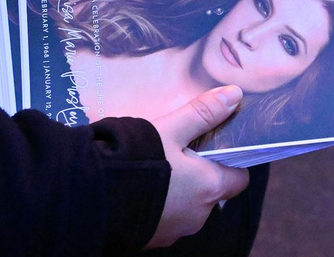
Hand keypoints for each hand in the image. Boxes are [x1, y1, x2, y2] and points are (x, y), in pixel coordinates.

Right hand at [145, 86, 249, 248]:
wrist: (95, 197)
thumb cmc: (138, 159)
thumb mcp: (171, 129)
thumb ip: (203, 112)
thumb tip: (235, 94)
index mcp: (209, 188)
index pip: (238, 179)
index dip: (232, 162)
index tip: (217, 147)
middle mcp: (198, 216)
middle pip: (211, 193)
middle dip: (200, 175)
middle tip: (179, 152)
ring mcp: (174, 231)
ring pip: (187, 207)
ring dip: (178, 191)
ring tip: (156, 168)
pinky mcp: (152, 239)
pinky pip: (164, 219)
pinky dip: (159, 204)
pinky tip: (140, 187)